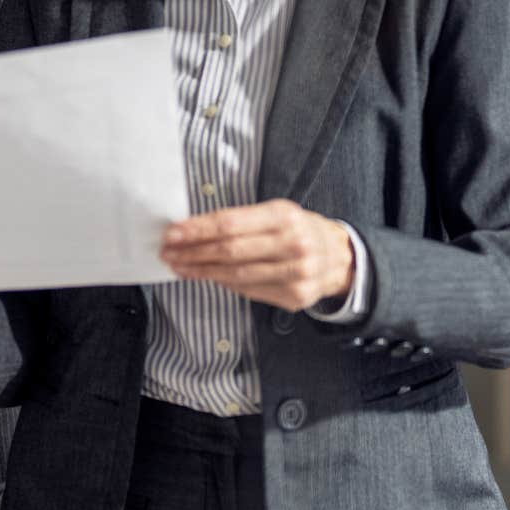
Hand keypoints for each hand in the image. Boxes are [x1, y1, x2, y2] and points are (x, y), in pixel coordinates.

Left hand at [161, 199, 354, 311]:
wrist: (340, 257)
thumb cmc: (299, 230)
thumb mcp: (277, 213)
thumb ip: (241, 221)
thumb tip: (195, 231)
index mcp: (285, 216)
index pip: (231, 223)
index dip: (197, 229)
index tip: (173, 233)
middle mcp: (293, 244)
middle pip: (230, 250)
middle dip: (193, 252)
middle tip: (169, 252)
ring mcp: (296, 273)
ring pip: (236, 275)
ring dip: (202, 272)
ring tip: (180, 267)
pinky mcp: (295, 297)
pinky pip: (249, 291)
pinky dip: (224, 284)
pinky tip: (207, 277)